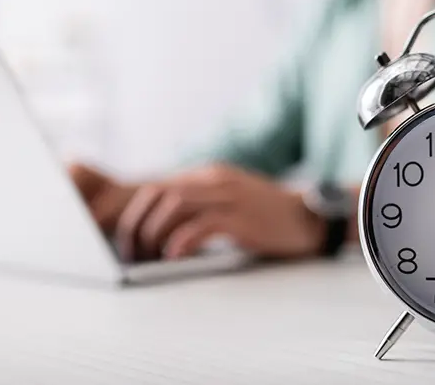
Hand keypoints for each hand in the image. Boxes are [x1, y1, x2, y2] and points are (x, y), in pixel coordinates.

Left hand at [70, 163, 326, 261]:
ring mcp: (229, 196)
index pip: (156, 187)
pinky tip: (175, 257)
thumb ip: (199, 206)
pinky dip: (180, 242)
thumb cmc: (267, 218)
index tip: (125, 242)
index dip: (132, 215)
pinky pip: (200, 225)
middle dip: (135, 225)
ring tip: (150, 258)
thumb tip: (160, 229)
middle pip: (157, 193)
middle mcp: (214, 180)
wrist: (310, 219)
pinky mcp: (242, 218)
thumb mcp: (229, 202)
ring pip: (172, 205)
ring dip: (153, 234)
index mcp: (208, 176)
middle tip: (132, 254)